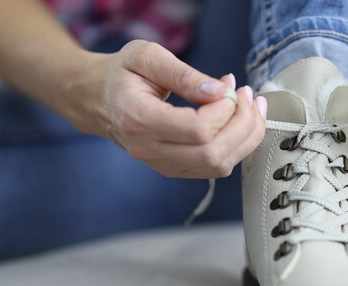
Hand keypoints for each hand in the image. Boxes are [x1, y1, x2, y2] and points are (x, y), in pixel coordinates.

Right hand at [83, 40, 266, 177]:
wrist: (97, 99)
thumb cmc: (120, 75)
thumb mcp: (146, 56)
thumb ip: (183, 74)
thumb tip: (218, 92)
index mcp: (139, 120)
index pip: (198, 130)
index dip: (225, 109)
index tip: (228, 85)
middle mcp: (149, 150)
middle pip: (213, 154)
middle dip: (243, 124)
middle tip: (247, 95)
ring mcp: (162, 164)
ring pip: (219, 166)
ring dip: (246, 137)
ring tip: (250, 106)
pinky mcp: (174, 168)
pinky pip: (214, 168)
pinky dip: (237, 146)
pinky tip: (240, 122)